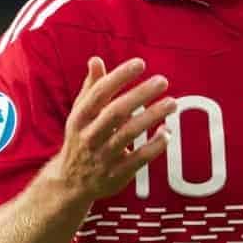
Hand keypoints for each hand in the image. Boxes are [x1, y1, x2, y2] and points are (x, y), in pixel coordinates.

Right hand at [49, 56, 173, 202]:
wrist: (70, 183)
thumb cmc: (82, 139)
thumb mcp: (81, 114)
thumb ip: (91, 88)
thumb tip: (95, 59)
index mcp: (80, 118)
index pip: (100, 93)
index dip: (119, 76)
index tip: (140, 63)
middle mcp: (89, 136)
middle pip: (116, 112)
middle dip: (140, 95)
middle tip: (163, 80)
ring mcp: (103, 157)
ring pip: (129, 134)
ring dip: (152, 116)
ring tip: (172, 103)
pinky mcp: (117, 174)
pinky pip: (139, 158)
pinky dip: (155, 145)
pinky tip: (167, 131)